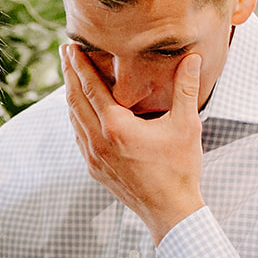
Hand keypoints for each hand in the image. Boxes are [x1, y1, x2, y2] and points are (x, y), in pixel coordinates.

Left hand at [62, 44, 205, 243]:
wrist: (170, 211)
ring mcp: (93, 157)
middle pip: (75, 100)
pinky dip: (76, 118)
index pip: (91, 87)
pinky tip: (79, 111)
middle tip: (65, 52)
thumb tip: (193, 58)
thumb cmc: (180, 170)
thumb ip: (186, 88)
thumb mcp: (186, 126)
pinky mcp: (94, 169)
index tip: (70, 46)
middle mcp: (98, 141)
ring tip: (70, 76)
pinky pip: (79, 136)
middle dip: (69, 74)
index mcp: (116, 127)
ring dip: (71, 95)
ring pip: (74, 119)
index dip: (79, 64)